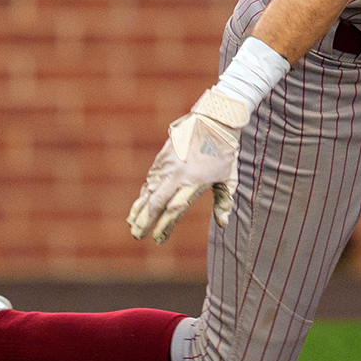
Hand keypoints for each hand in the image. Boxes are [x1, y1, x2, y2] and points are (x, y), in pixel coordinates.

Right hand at [127, 88, 249, 242]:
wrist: (212, 121)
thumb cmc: (224, 152)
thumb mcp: (229, 178)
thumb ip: (224, 202)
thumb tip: (223, 224)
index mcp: (194, 182)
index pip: (175, 209)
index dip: (164, 226)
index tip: (157, 239)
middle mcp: (178, 175)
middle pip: (156, 202)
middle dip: (145, 221)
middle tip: (137, 235)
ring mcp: (167, 165)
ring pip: (149, 191)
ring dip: (139, 209)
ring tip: (132, 224)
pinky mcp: (162, 158)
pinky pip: (150, 179)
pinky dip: (144, 193)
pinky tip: (140, 204)